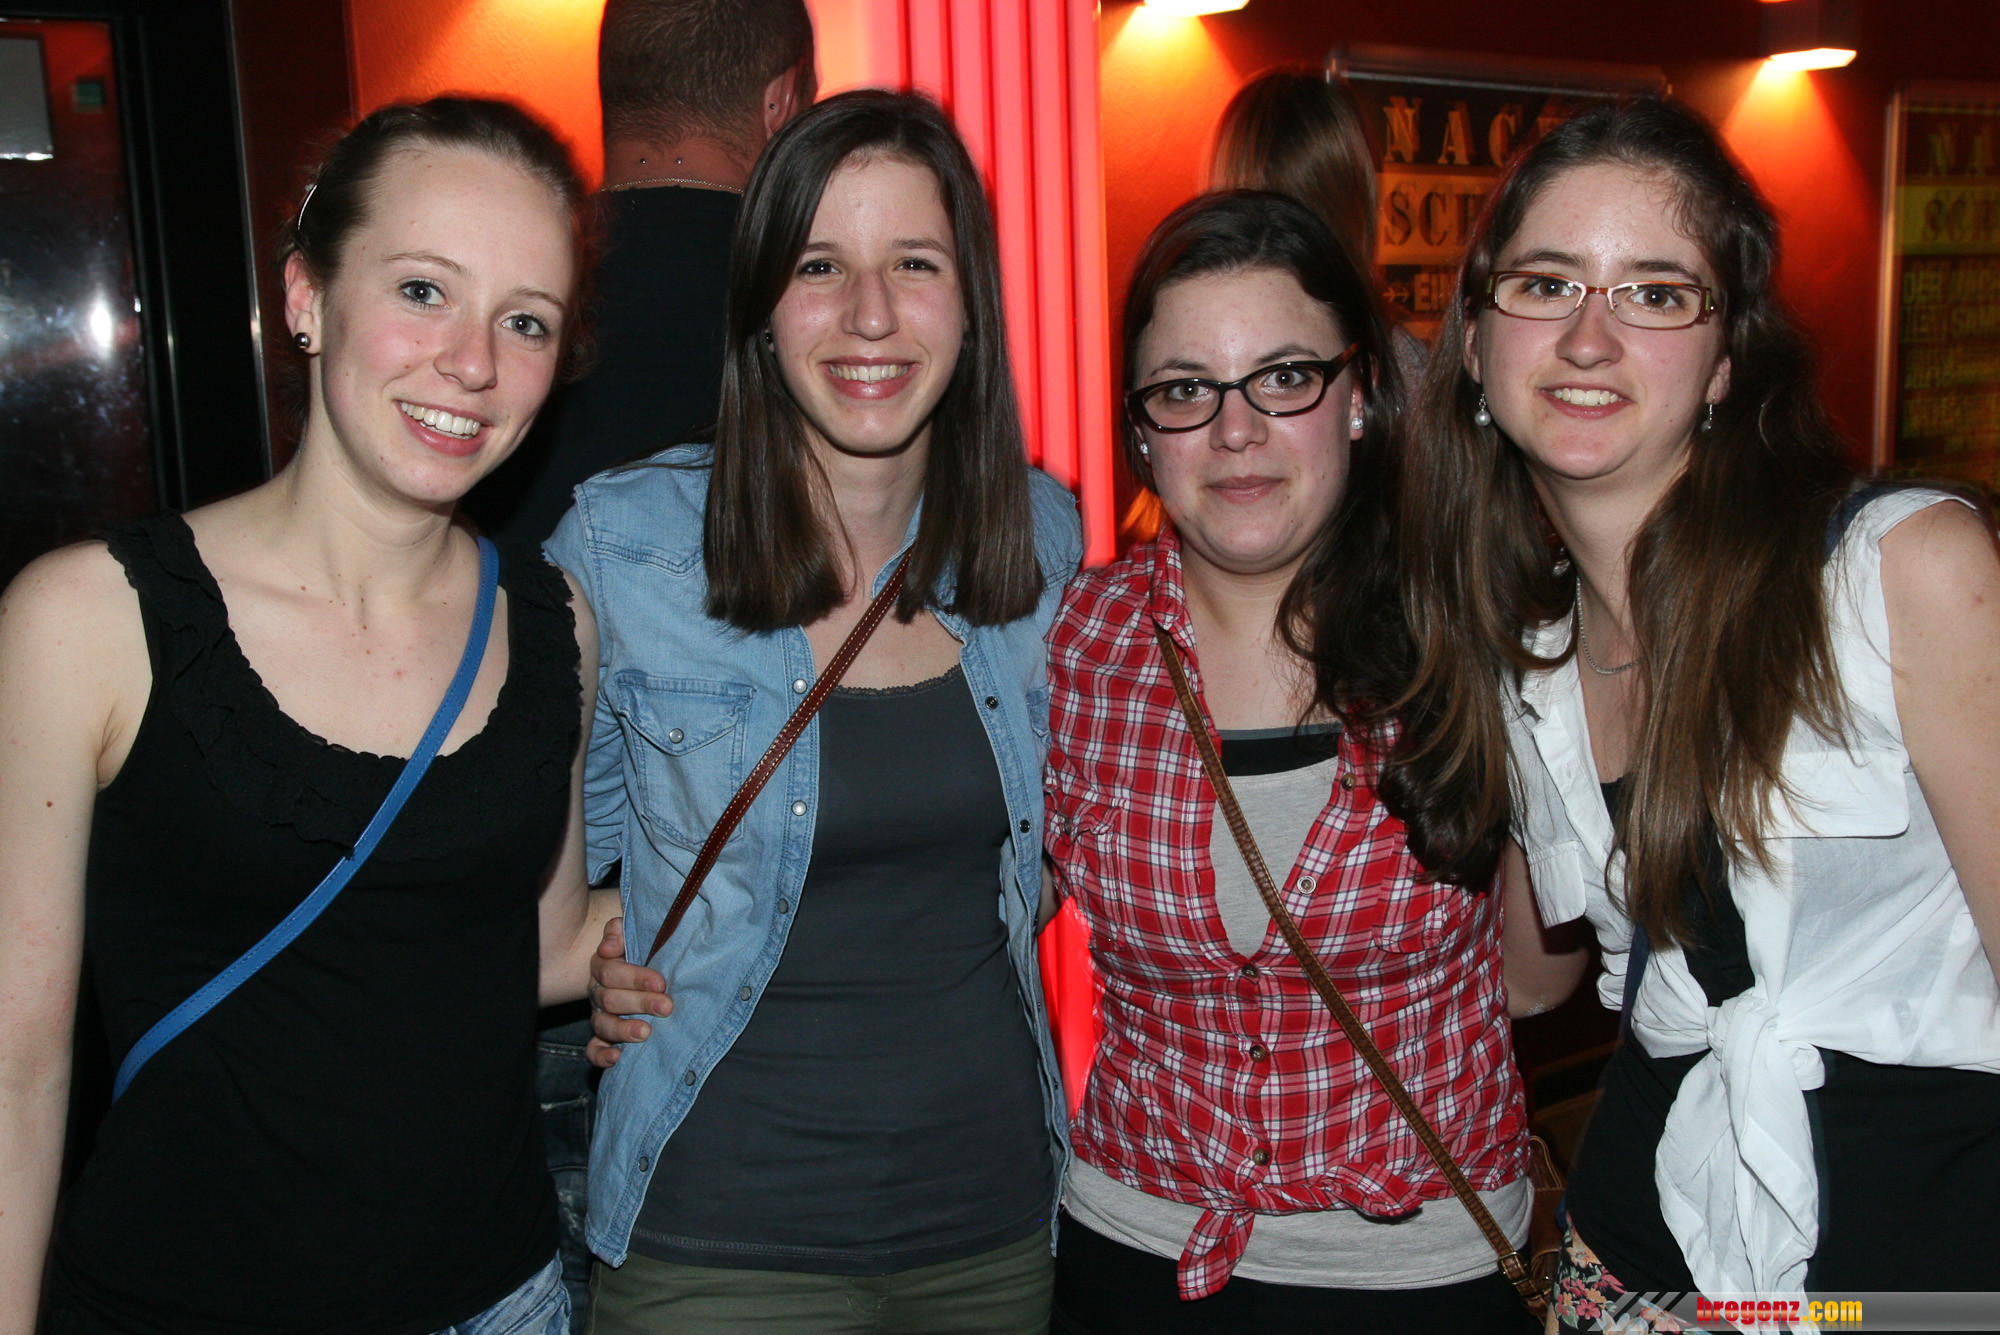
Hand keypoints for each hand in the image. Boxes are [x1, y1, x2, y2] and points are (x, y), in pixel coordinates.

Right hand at [585, 915, 670, 1068]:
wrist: (645, 966)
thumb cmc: (643, 950)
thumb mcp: (632, 935)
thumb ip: (618, 930)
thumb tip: (610, 945)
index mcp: (603, 966)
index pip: (611, 972)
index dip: (635, 978)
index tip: (660, 983)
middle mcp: (599, 992)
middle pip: (610, 1000)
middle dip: (640, 1003)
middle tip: (666, 1007)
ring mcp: (600, 1016)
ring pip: (602, 1025)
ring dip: (623, 1030)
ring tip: (646, 1033)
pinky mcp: (602, 1038)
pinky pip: (594, 1049)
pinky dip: (602, 1055)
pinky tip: (617, 1058)